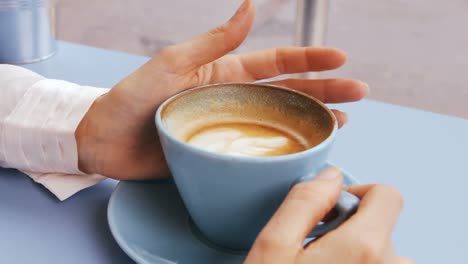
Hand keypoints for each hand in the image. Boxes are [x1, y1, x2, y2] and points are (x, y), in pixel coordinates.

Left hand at [76, 0, 368, 179]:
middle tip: (359, 91)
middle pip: (289, 91)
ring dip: (314, 118)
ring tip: (344, 120)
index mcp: (225, 72)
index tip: (340, 57)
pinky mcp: (223, 153)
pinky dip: (286, 148)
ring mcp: (231, 126)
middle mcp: (234, 98)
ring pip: (281, 120)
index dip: (309, 58)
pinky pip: (261, 149)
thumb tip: (250, 5)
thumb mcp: (172, 63)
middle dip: (325, 89)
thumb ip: (214, 40)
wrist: (104, 141)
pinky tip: (306, 149)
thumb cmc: (131, 99)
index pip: (276, 62)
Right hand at [246, 167, 412, 263]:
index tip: (331, 207)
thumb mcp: (274, 247)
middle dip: (350, 225)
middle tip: (315, 245)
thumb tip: (329, 176)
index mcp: (364, 247)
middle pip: (381, 224)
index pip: (387, 195)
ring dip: (357, 250)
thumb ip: (304, 202)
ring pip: (381, 252)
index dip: (357, 192)